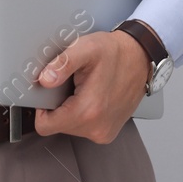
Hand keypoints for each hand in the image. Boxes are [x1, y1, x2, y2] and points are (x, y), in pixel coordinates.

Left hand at [31, 30, 149, 143]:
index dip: (41, 108)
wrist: (141, 58)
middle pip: (58, 126)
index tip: (49, 93)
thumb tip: (45, 79)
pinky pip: (84, 128)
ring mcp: (104, 132)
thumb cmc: (116, 52)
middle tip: (71, 85)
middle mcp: (97, 128)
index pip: (45, 126)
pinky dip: (83, 114)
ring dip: (71, 110)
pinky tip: (92, 96)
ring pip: (70, 128)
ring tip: (84, 89)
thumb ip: (63, 63)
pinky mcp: (108, 132)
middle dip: (59, 106)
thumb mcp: (86, 48)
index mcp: (88, 111)